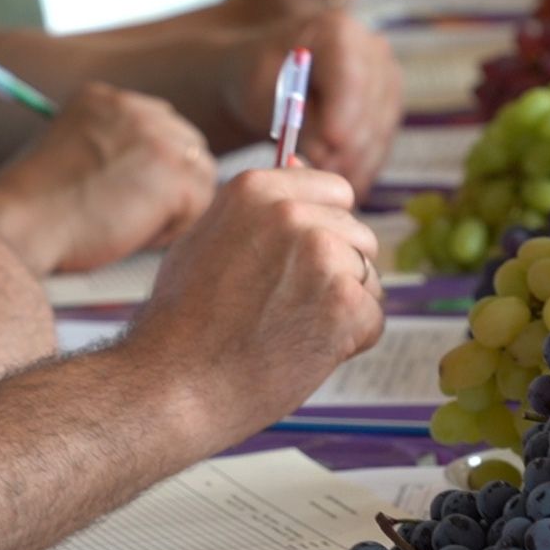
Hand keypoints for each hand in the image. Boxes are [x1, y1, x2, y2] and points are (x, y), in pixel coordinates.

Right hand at [0, 83, 215, 273]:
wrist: (21, 223)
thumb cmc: (35, 206)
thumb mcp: (71, 152)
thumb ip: (110, 146)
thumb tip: (154, 171)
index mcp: (104, 98)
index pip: (160, 123)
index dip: (156, 164)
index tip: (133, 192)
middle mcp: (134, 108)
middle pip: (188, 144)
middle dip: (174, 183)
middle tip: (140, 215)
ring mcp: (157, 137)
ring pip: (201, 175)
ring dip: (178, 207)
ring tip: (136, 227)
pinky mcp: (173, 173)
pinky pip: (200, 204)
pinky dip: (176, 228)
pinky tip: (137, 236)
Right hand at [126, 168, 383, 447]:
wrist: (175, 385)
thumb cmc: (183, 323)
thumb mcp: (208, 239)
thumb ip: (260, 206)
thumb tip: (300, 164)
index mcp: (258, 190)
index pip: (337, 192)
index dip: (326, 232)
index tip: (300, 264)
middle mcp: (293, 214)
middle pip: (359, 236)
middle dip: (337, 274)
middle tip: (285, 308)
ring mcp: (322, 257)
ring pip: (370, 279)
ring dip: (343, 309)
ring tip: (289, 331)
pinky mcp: (343, 304)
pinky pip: (374, 320)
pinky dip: (349, 344)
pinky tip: (302, 352)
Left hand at [223, 11, 400, 195]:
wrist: (268, 80)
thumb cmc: (258, 81)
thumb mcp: (264, 94)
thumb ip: (297, 120)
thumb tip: (326, 152)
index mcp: (339, 31)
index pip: (352, 76)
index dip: (345, 113)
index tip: (330, 145)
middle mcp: (373, 51)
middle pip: (371, 107)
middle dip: (347, 146)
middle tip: (319, 174)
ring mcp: (387, 81)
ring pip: (379, 131)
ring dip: (353, 163)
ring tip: (323, 184)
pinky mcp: (390, 110)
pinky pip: (382, 146)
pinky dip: (361, 168)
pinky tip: (339, 184)